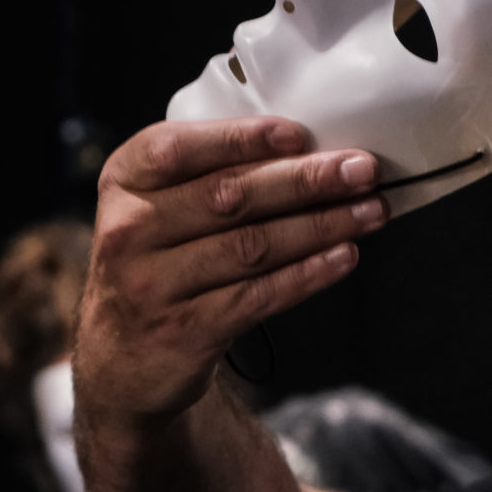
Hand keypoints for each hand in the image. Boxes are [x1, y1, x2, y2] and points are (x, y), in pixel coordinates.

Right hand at [74, 117, 387, 424]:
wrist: (120, 358)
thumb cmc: (160, 263)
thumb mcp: (158, 209)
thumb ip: (208, 175)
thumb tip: (308, 150)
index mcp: (124, 181)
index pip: (178, 148)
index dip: (241, 138)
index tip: (299, 134)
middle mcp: (131, 230)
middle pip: (229, 197)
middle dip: (305, 180)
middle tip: (362, 170)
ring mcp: (153, 284)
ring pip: (252, 246)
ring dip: (321, 225)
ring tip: (371, 212)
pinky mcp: (185, 330)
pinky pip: (259, 295)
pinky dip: (308, 274)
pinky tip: (345, 256)